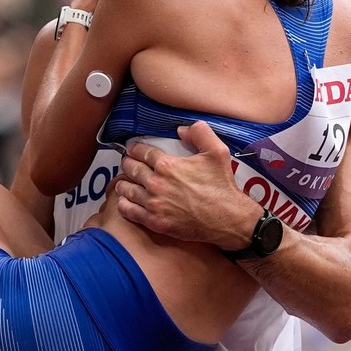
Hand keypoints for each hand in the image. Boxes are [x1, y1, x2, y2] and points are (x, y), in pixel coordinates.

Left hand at [115, 121, 259, 249]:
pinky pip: (129, 211)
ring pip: (127, 190)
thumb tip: (181, 129)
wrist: (227, 218)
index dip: (135, 149)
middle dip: (128, 163)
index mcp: (168, 165)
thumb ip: (199, 132)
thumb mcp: (217, 151)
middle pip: (131, 169)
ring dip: (123, 183)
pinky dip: (124, 204)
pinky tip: (125, 201)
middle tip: (127, 163)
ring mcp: (153, 204)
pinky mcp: (155, 222)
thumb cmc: (221, 186)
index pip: (142, 152)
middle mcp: (156, 183)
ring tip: (123, 181)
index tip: (132, 149)